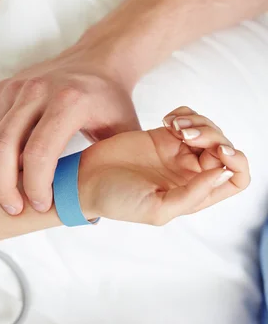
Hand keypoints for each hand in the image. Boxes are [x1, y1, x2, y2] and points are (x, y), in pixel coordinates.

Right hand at [0, 41, 139, 214]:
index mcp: (70, 101)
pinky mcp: (4, 88)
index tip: (42, 205)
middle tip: (13, 208)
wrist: (98, 60)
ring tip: (13, 194)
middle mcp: (38, 89)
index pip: (39, 154)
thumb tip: (101, 205)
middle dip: (3, 186)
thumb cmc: (111, 101)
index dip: (35, 187)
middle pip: (3, 147)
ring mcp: (18, 86)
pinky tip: (11, 169)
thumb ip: (115, 164)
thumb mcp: (124, 132)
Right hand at [80, 106, 249, 224]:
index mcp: (195, 194)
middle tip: (185, 135)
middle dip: (212, 136)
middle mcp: (190, 173)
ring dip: (198, 122)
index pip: (236, 178)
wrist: (86, 179)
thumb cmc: (117, 201)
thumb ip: (192, 195)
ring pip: (208, 129)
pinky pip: (188, 117)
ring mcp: (177, 152)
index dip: (237, 163)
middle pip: (224, 148)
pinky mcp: (163, 134)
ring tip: (174, 126)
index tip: (219, 153)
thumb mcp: (157, 209)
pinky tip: (168, 120)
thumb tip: (223, 172)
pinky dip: (185, 113)